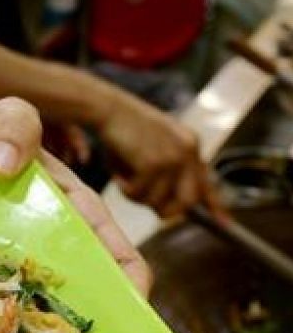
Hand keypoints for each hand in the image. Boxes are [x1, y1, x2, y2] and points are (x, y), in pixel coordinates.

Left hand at [0, 97, 151, 296]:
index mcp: (72, 213)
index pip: (114, 251)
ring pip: (37, 311)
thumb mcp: (6, 119)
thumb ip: (15, 124)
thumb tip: (2, 165)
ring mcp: (16, 272)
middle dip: (85, 324)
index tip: (132, 306)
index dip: (130, 280)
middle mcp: (49, 249)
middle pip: (78, 294)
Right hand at [98, 92, 222, 219]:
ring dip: (137, 197)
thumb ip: (166, 171)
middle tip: (146, 204)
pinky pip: (139, 195)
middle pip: (187, 202)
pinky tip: (118, 175)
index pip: (206, 182)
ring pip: (158, 201)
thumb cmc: (122, 130)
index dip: (215, 206)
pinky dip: (125, 190)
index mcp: (190, 145)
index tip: (224, 223)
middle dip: (165, 210)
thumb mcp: (153, 149)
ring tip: (124, 181)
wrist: (108, 109)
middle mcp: (187, 151)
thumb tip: (163, 204)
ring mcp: (172, 157)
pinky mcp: (154, 163)